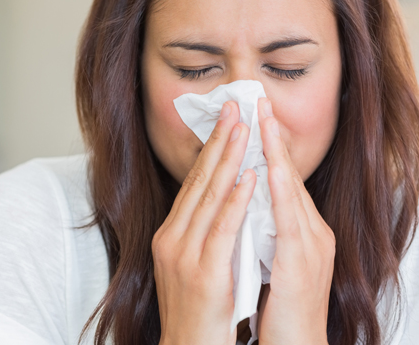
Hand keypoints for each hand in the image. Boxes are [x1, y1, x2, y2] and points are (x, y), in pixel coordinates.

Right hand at [153, 101, 256, 344]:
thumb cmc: (196, 309)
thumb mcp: (189, 262)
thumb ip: (199, 231)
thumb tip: (218, 201)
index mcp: (170, 234)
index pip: (192, 184)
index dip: (210, 150)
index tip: (225, 122)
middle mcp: (172, 237)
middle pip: (198, 181)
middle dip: (219, 142)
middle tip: (234, 108)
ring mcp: (184, 253)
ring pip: (209, 197)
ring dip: (228, 159)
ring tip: (244, 129)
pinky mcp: (203, 270)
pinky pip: (222, 227)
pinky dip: (236, 199)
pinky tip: (248, 175)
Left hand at [256, 97, 334, 344]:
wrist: (295, 344)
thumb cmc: (278, 306)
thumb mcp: (269, 257)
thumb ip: (261, 227)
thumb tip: (243, 201)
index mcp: (298, 230)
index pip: (280, 179)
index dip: (268, 148)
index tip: (254, 118)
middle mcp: (309, 231)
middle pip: (287, 175)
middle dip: (272, 137)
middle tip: (259, 102)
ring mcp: (309, 244)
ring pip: (290, 188)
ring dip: (275, 152)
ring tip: (263, 119)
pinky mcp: (301, 261)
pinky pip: (288, 219)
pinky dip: (278, 191)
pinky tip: (267, 169)